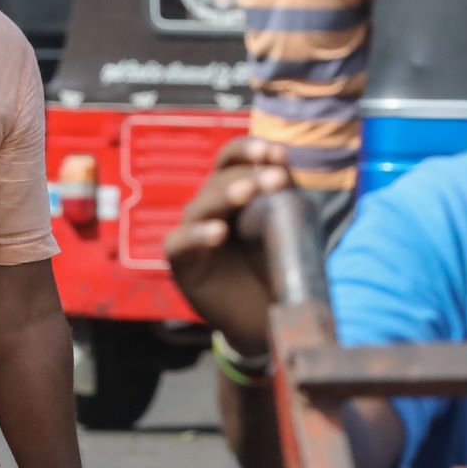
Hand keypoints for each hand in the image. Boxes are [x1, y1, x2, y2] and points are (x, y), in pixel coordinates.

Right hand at [163, 138, 297, 354]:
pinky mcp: (182, 262)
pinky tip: (218, 233)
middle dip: (247, 175)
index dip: (246, 150)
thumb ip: (283, 194)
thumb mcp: (285, 226)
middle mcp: (208, 208)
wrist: (266, 317)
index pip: (230, 160)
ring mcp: (192, 233)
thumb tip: (280, 158)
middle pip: (218, 180)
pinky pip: (181, 242)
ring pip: (201, 205)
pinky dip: (198, 234)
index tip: (272, 151)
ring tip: (247, 192)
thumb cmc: (273, 267)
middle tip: (275, 179)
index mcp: (231, 193)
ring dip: (225, 195)